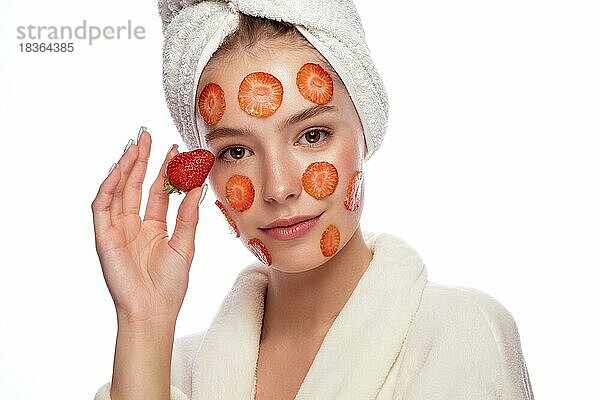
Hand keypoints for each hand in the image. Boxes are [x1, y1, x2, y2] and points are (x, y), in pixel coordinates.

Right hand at [91, 129, 205, 324]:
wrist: (153, 310)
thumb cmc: (170, 284)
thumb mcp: (184, 245)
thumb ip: (188, 216)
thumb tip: (198, 187)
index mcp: (154, 227)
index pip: (159, 191)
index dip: (166, 170)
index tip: (176, 149)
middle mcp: (134, 225)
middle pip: (136, 185)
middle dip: (142, 160)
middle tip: (149, 135)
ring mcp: (118, 229)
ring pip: (119, 191)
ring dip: (126, 168)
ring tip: (136, 145)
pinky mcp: (104, 237)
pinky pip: (102, 206)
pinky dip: (108, 187)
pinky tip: (119, 170)